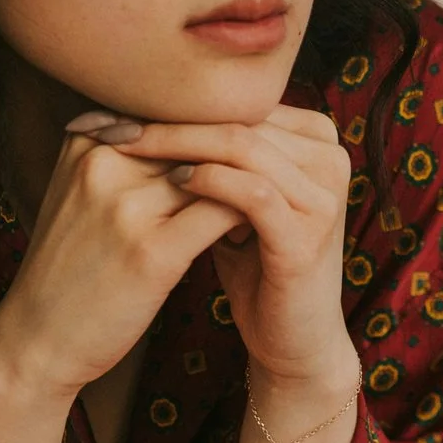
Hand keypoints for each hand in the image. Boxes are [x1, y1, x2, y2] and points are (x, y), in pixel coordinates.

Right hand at [0, 114, 247, 406]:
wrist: (38, 337)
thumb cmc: (73, 264)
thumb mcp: (84, 193)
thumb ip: (129, 155)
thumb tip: (197, 125)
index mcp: (89, 140)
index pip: (173, 114)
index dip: (213, 131)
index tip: (243, 151)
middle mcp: (104, 162)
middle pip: (197, 137)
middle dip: (236, 155)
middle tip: (271, 172)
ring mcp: (125, 206)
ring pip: (216, 170)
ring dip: (249, 183)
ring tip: (268, 201)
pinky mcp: (151, 251)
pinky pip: (222, 211)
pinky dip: (249, 216)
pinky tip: (257, 230)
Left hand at [108, 106, 358, 389]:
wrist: (293, 340)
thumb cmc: (257, 266)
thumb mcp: (238, 201)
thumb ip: (218, 156)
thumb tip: (146, 109)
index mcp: (316, 140)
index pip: (240, 104)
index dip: (178, 102)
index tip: (117, 108)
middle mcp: (329, 158)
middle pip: (240, 118)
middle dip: (171, 119)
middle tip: (113, 123)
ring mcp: (324, 195)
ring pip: (243, 147)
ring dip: (178, 144)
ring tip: (129, 148)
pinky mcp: (309, 234)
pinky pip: (252, 192)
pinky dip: (208, 182)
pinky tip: (172, 182)